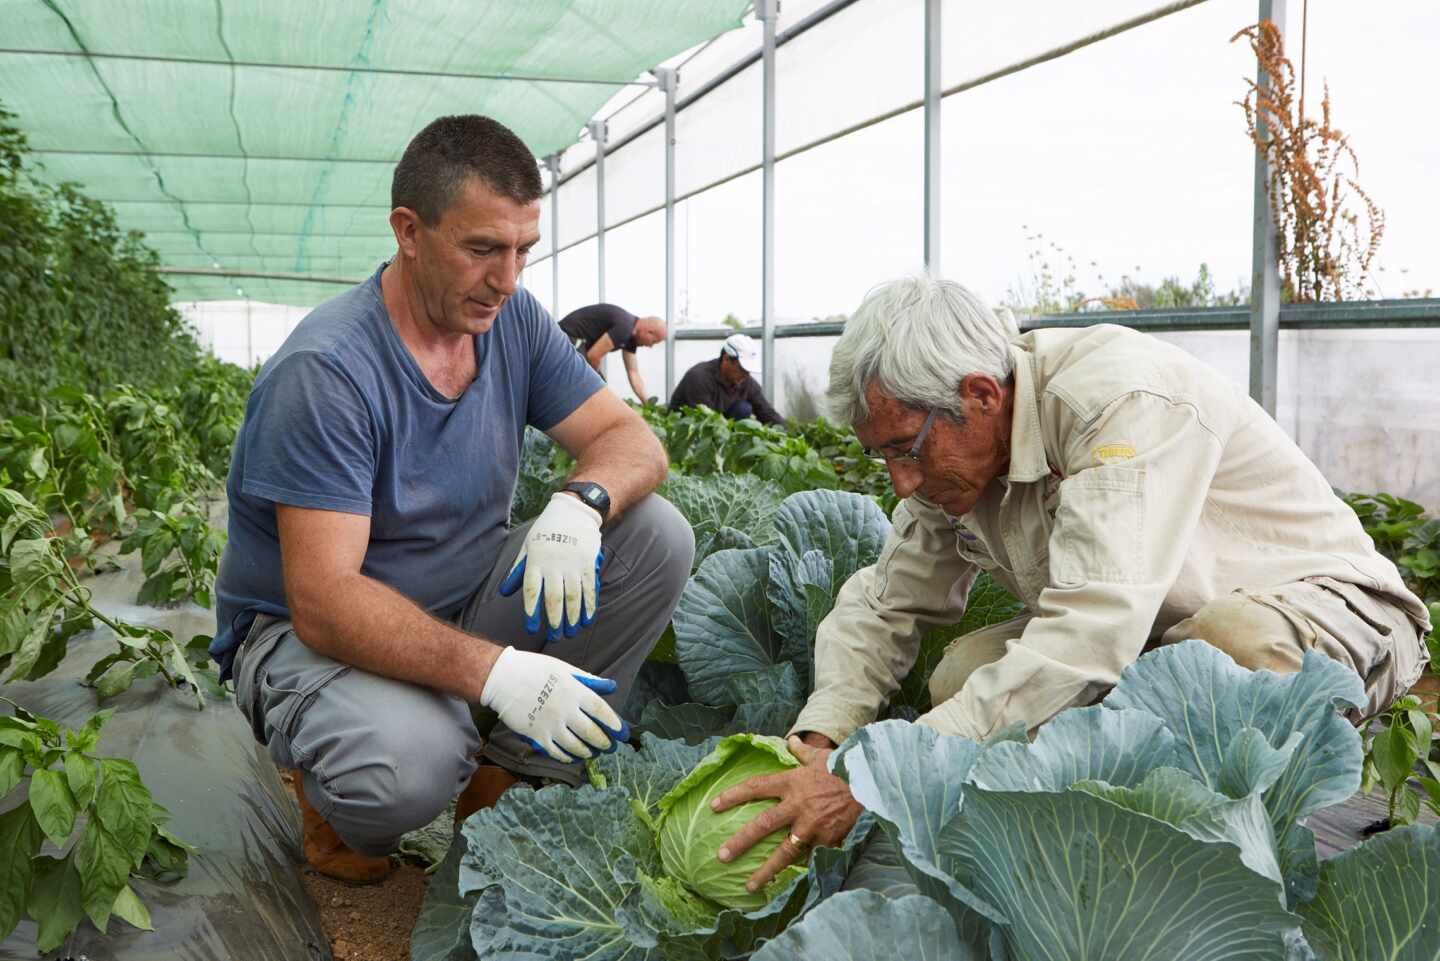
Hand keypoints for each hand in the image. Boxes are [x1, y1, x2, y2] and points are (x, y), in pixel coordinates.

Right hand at [479, 647, 628, 761]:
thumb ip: (588, 680)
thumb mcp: (564, 668)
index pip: (601, 710)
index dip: (614, 723)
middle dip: (604, 742)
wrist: (502, 678)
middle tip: (611, 747)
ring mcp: (551, 724)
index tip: (621, 731)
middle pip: (591, 732)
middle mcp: (565, 710)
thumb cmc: (535, 669)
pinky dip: (567, 757)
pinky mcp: (536, 735)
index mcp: (574, 691)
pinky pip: (556, 751)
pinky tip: (573, 757)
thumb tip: (611, 686)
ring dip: (588, 751)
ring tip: (593, 753)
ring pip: (576, 745)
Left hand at [500, 492, 602, 640]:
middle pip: (554, 597)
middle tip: (554, 637)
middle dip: (554, 620)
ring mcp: (573, 564)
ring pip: (573, 596)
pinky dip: (589, 605)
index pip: (532, 590)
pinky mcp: (589, 563)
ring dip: (572, 617)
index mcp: (536, 561)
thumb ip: (517, 571)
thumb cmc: (547, 530)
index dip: (532, 611)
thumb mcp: (528, 546)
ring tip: (571, 632)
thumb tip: (504, 593)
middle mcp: (555, 564)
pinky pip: (589, 588)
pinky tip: (587, 619)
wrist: (574, 510)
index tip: (531, 628)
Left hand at [711, 735, 862, 894]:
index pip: (755, 788)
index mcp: (791, 783)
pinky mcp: (828, 840)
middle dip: (740, 842)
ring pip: (784, 853)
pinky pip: (811, 857)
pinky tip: (786, 885)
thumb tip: (791, 741)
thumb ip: (801, 752)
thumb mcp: (820, 756)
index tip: (713, 806)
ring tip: (748, 886)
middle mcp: (797, 805)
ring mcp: (812, 826)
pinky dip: (800, 869)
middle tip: (721, 856)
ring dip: (765, 870)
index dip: (732, 796)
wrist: (871, 783)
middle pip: (762, 825)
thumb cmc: (844, 767)